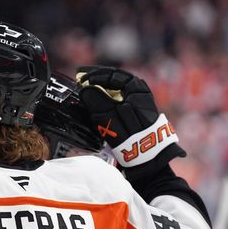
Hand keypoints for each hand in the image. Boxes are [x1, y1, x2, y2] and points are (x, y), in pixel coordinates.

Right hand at [76, 65, 185, 181]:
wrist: (147, 154)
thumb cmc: (130, 134)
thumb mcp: (108, 115)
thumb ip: (95, 100)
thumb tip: (84, 90)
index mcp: (136, 86)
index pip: (112, 74)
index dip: (94, 74)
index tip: (80, 76)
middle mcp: (139, 90)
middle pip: (115, 79)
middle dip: (97, 79)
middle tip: (81, 76)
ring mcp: (138, 101)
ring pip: (116, 89)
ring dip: (101, 87)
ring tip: (87, 87)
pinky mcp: (136, 112)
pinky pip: (119, 98)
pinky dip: (107, 97)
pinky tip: (98, 99)